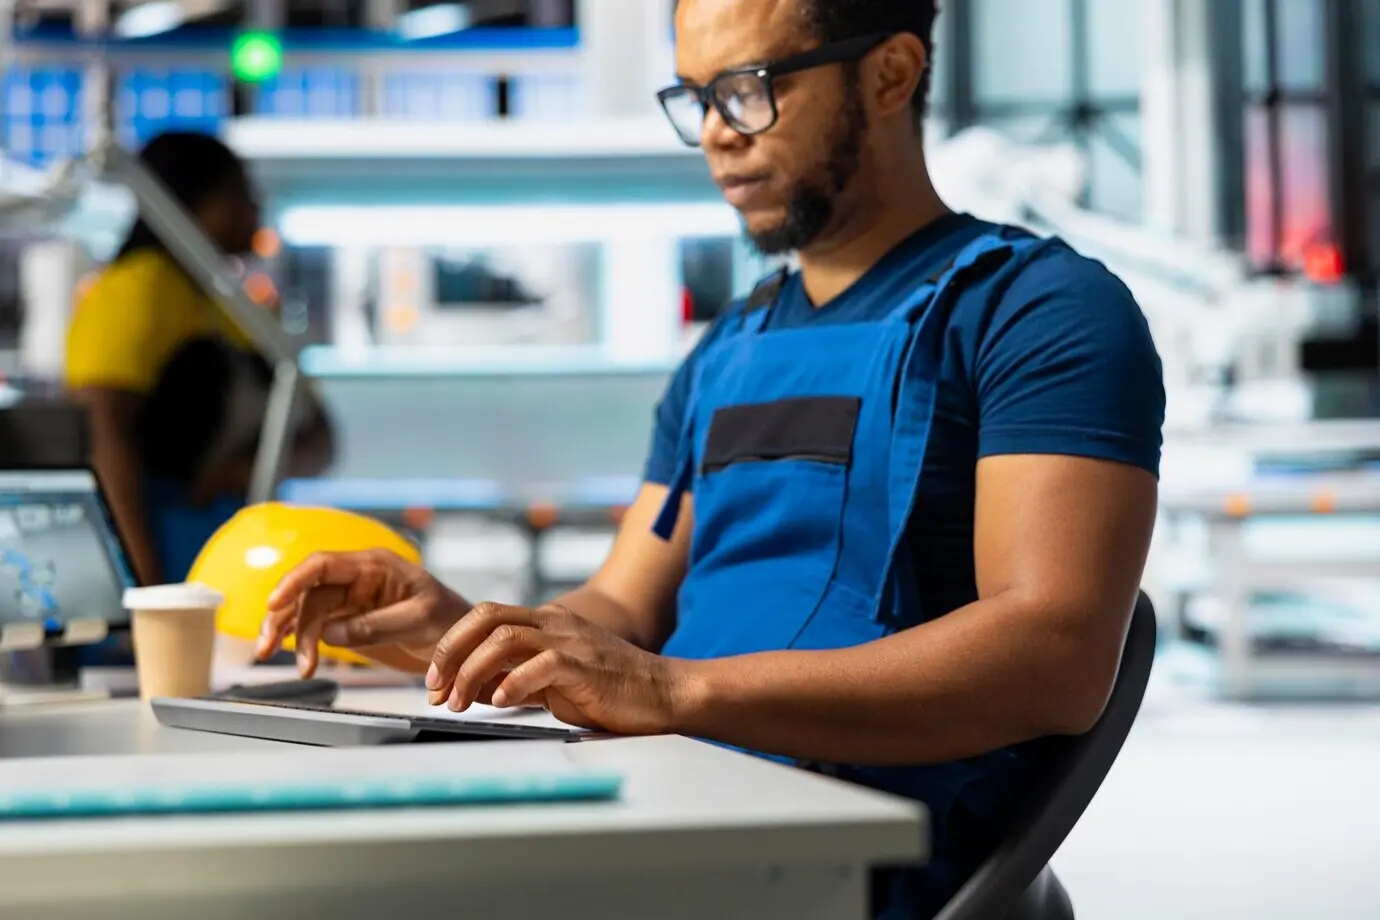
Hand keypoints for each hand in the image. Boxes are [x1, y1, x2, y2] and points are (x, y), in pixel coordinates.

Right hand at [257, 549, 470, 676]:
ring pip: (303, 610)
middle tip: (283, 653)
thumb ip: (376, 625)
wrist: (463, 641)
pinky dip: (297, 639)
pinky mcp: (346, 623)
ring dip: (285, 631)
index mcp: (374, 566)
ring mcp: (348, 601)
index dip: (294, 580)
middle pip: (308, 593)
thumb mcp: (420, 620)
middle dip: (289, 620)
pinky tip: (289, 653)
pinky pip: (312, 626)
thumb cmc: (450, 619)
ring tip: (275, 657)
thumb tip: (330, 632)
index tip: (275, 603)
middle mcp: (355, 579)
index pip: (324, 565)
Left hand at [428, 603, 690, 735]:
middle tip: (434, 687)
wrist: (663, 693)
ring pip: (505, 637)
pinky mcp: (585, 665)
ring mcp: (571, 640)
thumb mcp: (554, 680)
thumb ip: (518, 675)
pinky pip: (540, 664)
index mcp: (547, 622)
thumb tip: (473, 686)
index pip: (486, 616)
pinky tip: (498, 703)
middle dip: (451, 650)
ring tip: (458, 704)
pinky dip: (512, 683)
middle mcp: (555, 623)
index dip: (452, 644)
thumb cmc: (610, 690)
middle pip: (487, 616)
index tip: (434, 680)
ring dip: (472, 671)